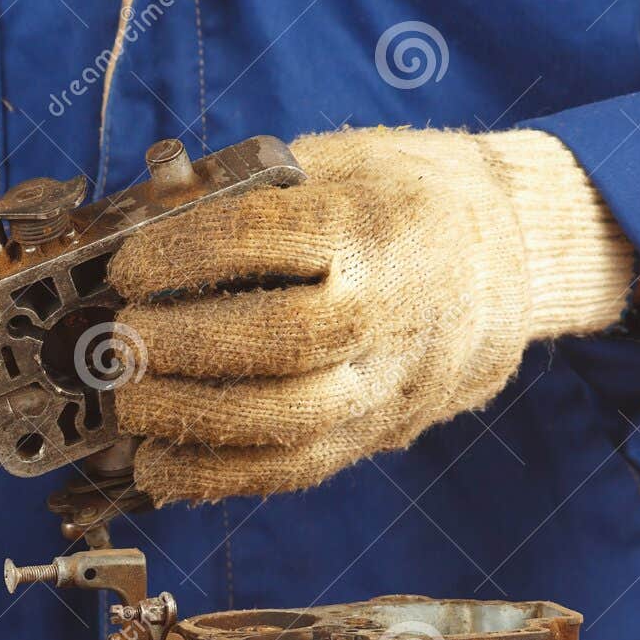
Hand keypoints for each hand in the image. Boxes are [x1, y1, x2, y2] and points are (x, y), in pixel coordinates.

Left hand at [110, 127, 634, 500]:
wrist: (516, 253)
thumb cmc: (402, 199)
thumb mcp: (335, 162)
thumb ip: (245, 191)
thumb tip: (141, 220)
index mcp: (376, 224)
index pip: (273, 239)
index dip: (189, 253)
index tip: (131, 265)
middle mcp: (391, 310)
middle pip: (283, 341)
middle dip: (182, 345)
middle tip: (123, 339)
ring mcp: (390, 382)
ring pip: (290, 420)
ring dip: (191, 417)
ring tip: (130, 401)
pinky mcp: (379, 434)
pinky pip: (296, 472)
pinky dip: (216, 477)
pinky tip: (156, 465)